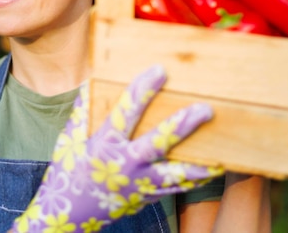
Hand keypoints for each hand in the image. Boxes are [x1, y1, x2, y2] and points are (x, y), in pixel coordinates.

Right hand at [11, 65, 223, 231]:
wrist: (66, 217)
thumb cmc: (66, 174)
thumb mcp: (68, 141)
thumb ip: (82, 112)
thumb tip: (92, 82)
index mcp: (104, 145)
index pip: (126, 112)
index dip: (143, 90)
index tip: (160, 71)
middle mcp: (124, 164)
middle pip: (159, 142)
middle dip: (183, 125)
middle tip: (205, 109)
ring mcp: (138, 184)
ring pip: (174, 173)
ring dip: (198, 164)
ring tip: (221, 156)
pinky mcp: (145, 197)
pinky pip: (174, 190)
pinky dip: (193, 181)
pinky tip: (212, 171)